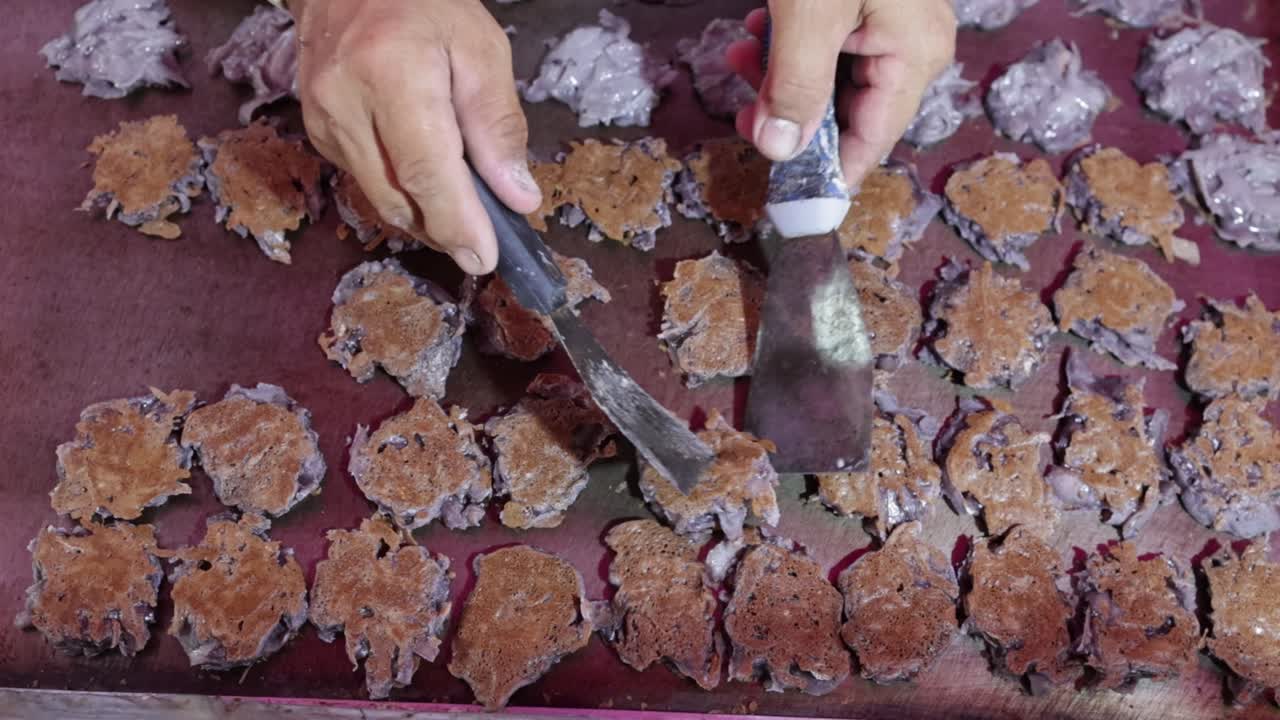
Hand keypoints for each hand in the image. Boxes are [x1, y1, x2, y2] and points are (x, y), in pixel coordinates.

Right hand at [292, 0, 540, 274]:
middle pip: (397, 197)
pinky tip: (428, 184)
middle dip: (443, 230)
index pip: (424, 170)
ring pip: (379, 198)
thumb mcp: (481, 50)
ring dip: (423, 217)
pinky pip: (365, 181)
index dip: (456, 222)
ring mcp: (322, 121)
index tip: (483, 258)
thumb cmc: (425, 5)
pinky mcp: (317, 133)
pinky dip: (402, 193)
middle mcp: (345, 103)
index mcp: (392, 74)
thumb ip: (498, 125)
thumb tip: (517, 197)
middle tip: (481, 246)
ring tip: (462, 216)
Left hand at [727, 0, 955, 185]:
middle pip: (847, 112)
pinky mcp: (871, 3)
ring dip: (781, 76)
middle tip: (744, 114)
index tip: (785, 200)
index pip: (871, 141)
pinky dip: (792, 45)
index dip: (826, 174)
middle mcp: (913, 45)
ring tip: (742, 56)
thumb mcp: (809, 12)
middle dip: (789, 115)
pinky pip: (832, 44)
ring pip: (832, 78)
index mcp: (914, 54)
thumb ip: (794, 83)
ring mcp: (895, 21)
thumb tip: (780, 149)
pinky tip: (759, 30)